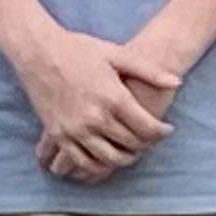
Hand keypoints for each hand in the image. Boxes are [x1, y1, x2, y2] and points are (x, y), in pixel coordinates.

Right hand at [19, 27, 177, 182]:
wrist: (38, 50)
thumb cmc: (78, 48)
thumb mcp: (117, 54)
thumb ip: (148, 71)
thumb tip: (177, 81)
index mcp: (113, 97)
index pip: (146, 128)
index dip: (161, 132)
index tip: (166, 129)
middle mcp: (95, 117)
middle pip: (130, 145)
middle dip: (146, 146)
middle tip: (151, 139)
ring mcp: (75, 129)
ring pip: (108, 159)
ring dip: (124, 159)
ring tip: (131, 150)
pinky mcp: (58, 134)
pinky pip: (81, 161)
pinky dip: (97, 166)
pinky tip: (106, 159)